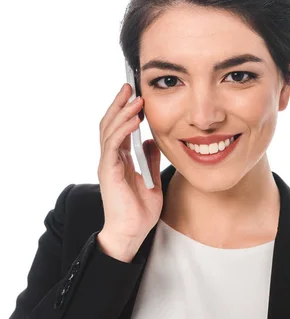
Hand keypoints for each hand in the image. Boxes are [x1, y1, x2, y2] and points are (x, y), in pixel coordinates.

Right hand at [96, 82, 162, 260]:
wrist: (131, 233)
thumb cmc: (139, 211)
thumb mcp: (151, 178)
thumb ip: (150, 160)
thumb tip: (153, 141)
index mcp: (120, 159)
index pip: (119, 128)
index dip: (126, 110)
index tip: (136, 95)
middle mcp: (111, 159)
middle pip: (110, 124)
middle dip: (119, 104)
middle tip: (129, 86)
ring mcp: (107, 164)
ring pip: (109, 130)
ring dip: (122, 112)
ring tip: (134, 98)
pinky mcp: (108, 171)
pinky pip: (113, 145)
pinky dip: (122, 129)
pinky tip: (133, 119)